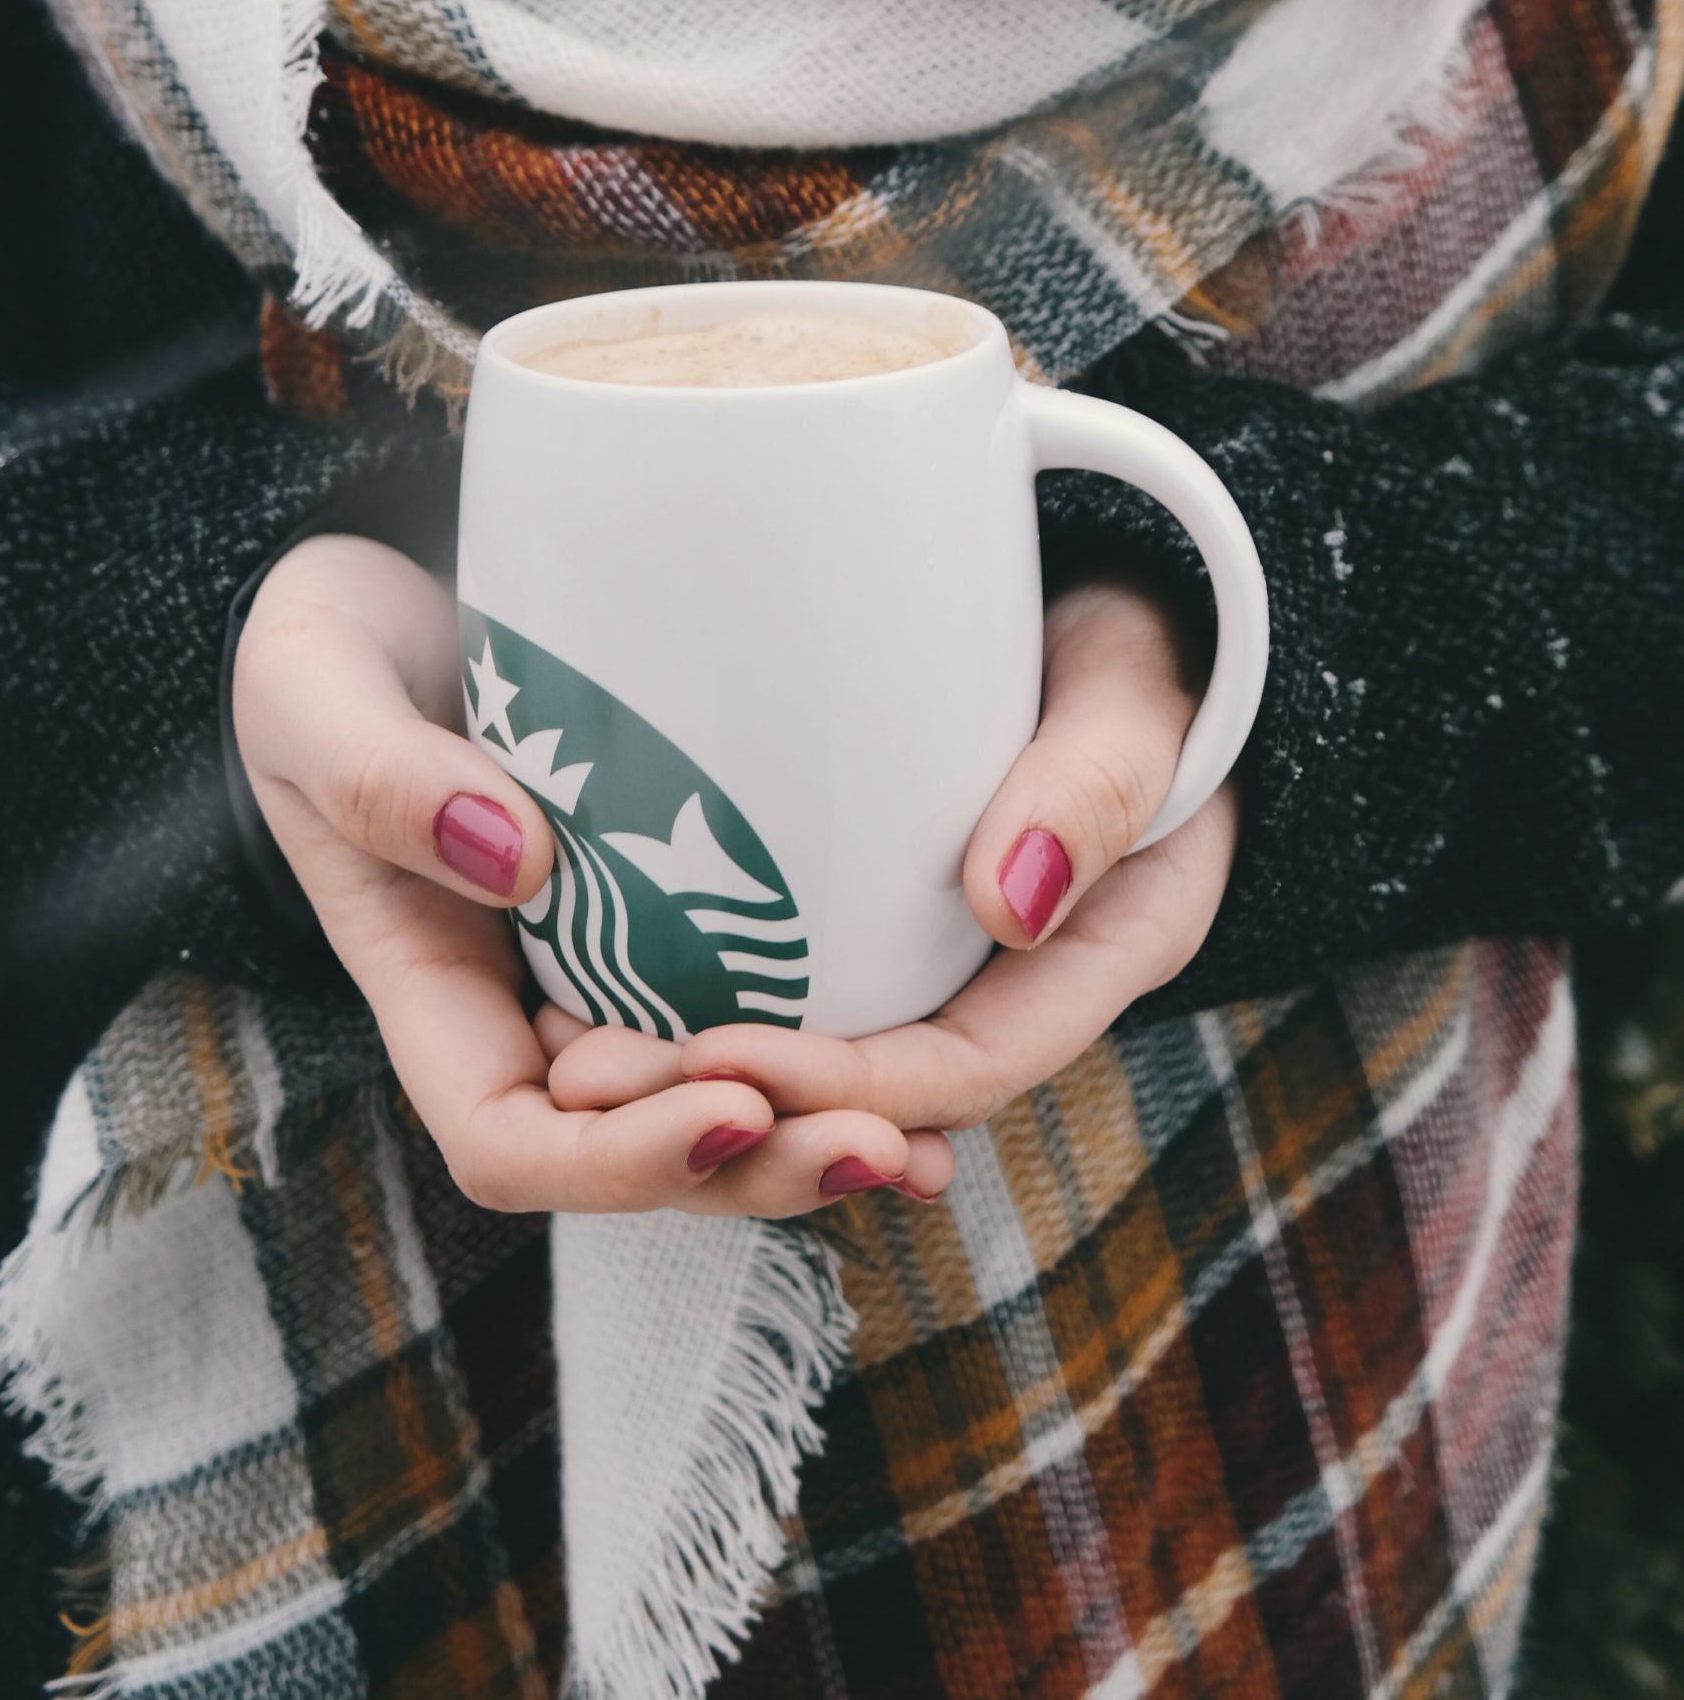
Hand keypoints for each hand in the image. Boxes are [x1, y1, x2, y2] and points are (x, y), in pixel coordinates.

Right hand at [233, 536, 952, 1214]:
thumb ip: (377, 773)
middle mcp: (527, 1008)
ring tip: (920, 1142)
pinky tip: (933, 1069)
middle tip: (873, 1142)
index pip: (513, 1140)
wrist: (398, 581)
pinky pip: (762, 1007)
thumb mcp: (312, 685)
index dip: (618, 1159)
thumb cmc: (331, 643)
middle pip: (640, 1148)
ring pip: (715, 1101)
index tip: (725, 1104)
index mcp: (431, 989)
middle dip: (753, 1170)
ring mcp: (611, 968)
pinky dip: (840, 1055)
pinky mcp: (683, 909)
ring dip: (811, 1135)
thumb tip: (516, 858)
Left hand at [548, 581, 1236, 1139]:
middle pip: (869, 1089)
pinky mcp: (872, 907)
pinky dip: (692, 992)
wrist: (1113, 594)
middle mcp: (1009, 981)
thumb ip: (1096, 783)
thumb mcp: (1132, 692)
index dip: (842, 1084)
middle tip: (591, 1079)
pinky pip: (787, 974)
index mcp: (1093, 958)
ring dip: (691, 1069)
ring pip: (816, 1045)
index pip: (962, 1068)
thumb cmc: (1133, 638)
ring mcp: (938, 951)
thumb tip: (1015, 904)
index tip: (721, 1055)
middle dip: (734, 1105)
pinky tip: (586, 980)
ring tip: (565, 1054)